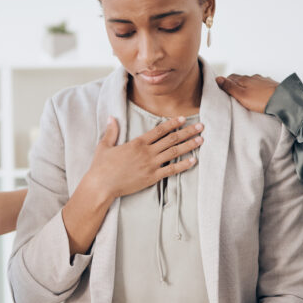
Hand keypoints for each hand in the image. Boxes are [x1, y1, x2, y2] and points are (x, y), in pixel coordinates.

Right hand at [84, 116, 203, 199]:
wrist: (101, 185)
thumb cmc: (101, 166)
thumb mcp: (104, 146)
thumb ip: (111, 131)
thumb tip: (111, 117)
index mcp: (137, 143)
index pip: (159, 130)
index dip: (173, 123)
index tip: (183, 118)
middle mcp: (147, 152)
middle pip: (172, 139)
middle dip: (188, 132)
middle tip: (201, 126)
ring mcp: (151, 165)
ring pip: (174, 152)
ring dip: (189, 145)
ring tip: (201, 140)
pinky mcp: (152, 177)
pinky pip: (171, 170)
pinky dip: (183, 165)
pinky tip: (193, 160)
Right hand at [216, 74, 278, 113]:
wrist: (283, 100)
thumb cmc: (262, 100)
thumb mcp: (241, 96)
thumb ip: (229, 87)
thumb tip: (217, 78)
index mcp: (244, 79)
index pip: (230, 77)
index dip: (225, 83)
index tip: (223, 89)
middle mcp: (253, 77)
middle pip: (240, 79)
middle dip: (235, 84)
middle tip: (232, 93)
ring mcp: (263, 80)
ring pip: (251, 82)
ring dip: (247, 86)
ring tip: (245, 95)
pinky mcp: (271, 84)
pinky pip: (261, 85)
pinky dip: (257, 89)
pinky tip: (258, 95)